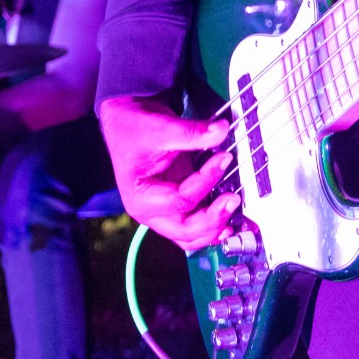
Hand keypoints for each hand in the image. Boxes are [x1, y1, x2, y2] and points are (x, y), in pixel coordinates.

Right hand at [99, 93, 238, 252]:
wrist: (125, 122)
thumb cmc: (135, 127)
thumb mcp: (162, 127)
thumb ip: (192, 132)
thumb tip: (221, 130)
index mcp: (140, 196)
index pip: (181, 200)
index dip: (206, 181)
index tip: (223, 158)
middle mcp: (149, 211)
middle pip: (185, 230)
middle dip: (213, 219)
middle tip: (233, 199)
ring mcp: (162, 211)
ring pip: (190, 236)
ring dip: (213, 228)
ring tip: (233, 211)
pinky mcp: (173, 206)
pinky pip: (193, 226)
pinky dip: (210, 226)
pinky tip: (227, 219)